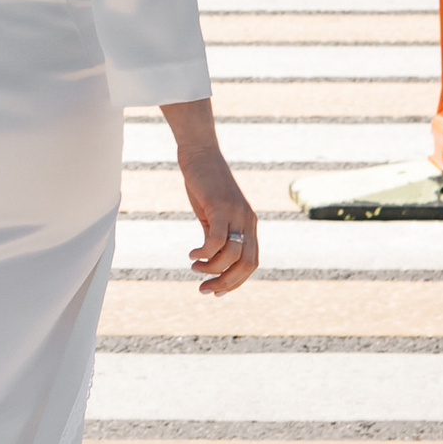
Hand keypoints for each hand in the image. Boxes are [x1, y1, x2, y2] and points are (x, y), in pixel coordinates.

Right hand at [163, 94, 259, 297]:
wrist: (200, 153)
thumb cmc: (205, 184)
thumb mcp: (213, 215)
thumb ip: (216, 236)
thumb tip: (211, 261)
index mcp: (249, 224)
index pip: (251, 263)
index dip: (236, 281)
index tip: (216, 291)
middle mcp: (248, 221)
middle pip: (246, 264)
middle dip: (226, 282)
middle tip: (205, 289)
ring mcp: (236, 213)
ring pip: (231, 255)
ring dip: (211, 268)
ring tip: (194, 266)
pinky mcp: (221, 206)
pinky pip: (216, 239)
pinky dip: (204, 252)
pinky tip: (191, 253)